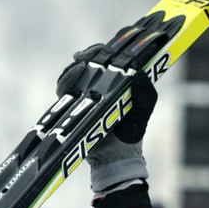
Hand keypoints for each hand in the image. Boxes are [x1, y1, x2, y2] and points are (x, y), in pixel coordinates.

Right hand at [57, 46, 156, 198]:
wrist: (115, 158)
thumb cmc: (131, 134)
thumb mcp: (143, 110)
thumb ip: (145, 93)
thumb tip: (139, 72)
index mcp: (114, 85)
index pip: (105, 60)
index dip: (101, 51)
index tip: (101, 49)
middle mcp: (97, 88)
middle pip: (86, 63)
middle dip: (86, 56)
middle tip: (86, 56)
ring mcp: (83, 97)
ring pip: (73, 74)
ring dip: (75, 68)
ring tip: (82, 65)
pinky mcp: (71, 107)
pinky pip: (63, 89)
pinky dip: (66, 81)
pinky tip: (75, 77)